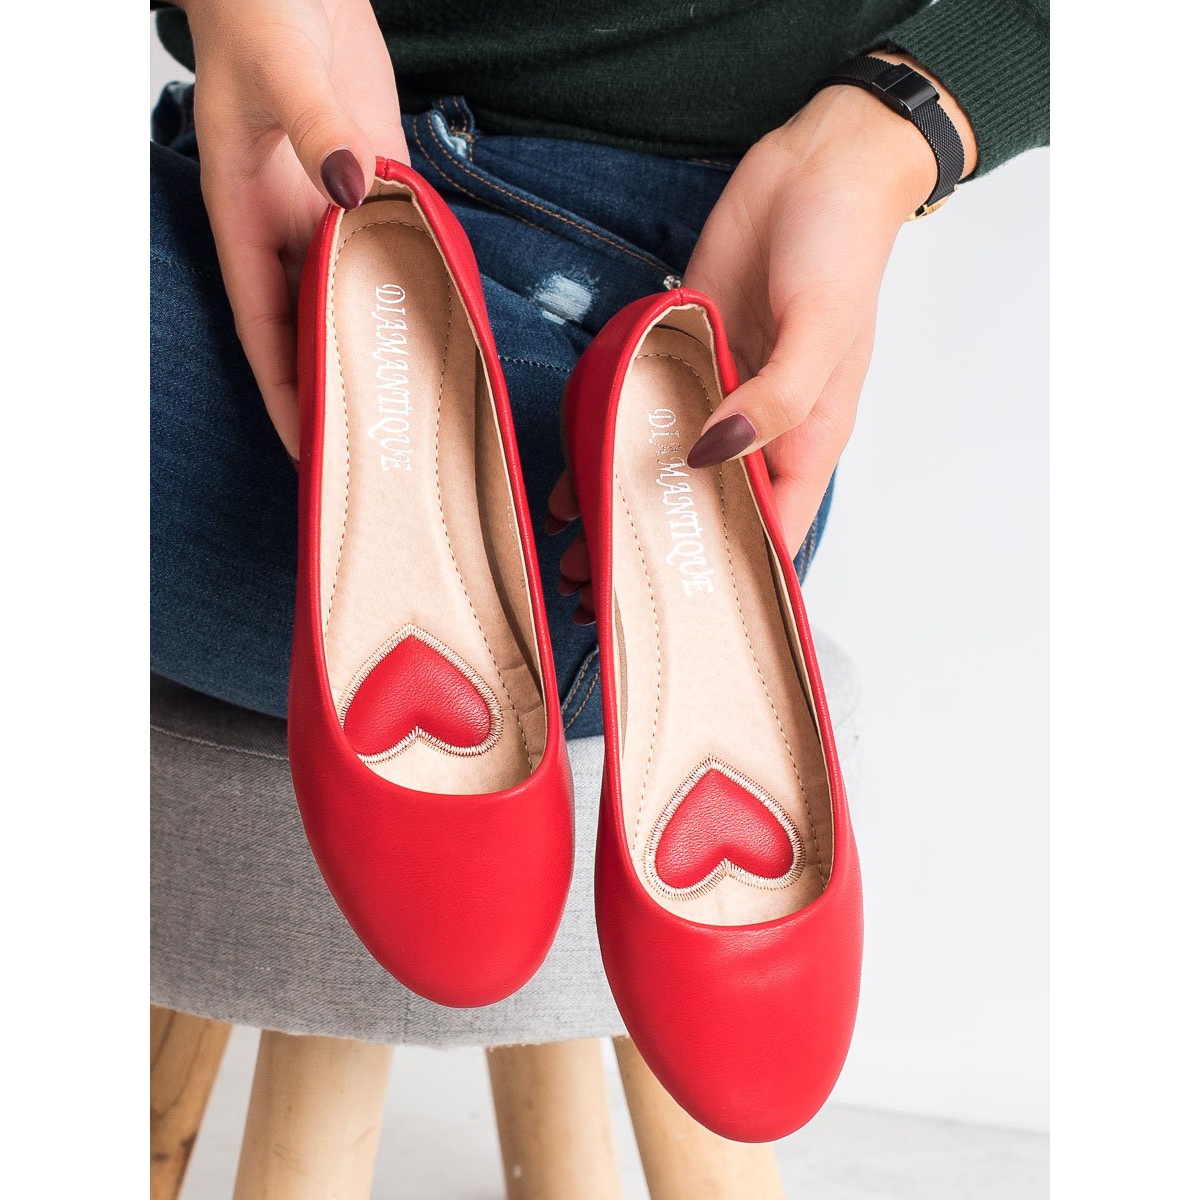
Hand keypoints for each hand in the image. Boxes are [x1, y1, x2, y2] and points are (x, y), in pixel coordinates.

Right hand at [180, 0, 407, 457]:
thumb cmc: (260, 11)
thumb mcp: (282, 71)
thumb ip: (314, 130)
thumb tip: (350, 188)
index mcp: (246, 219)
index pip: (264, 331)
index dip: (285, 395)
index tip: (310, 452)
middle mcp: (293, 228)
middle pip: (316, 329)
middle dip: (341, 388)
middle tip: (384, 448)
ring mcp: (338, 210)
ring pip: (361, 295)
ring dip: (386, 343)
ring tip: (422, 404)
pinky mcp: (379, 182)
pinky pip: (402, 245)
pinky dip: (421, 282)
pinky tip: (449, 320)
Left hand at [548, 53, 976, 616]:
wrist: (814, 165)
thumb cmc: (842, 247)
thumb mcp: (821, 330)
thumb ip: (772, 400)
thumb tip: (708, 454)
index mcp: (805, 438)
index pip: (773, 530)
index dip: (732, 578)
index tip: (682, 620)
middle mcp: (756, 428)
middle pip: (707, 512)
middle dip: (660, 557)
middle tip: (603, 598)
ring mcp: (713, 392)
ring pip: (663, 471)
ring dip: (622, 512)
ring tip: (574, 557)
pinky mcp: (679, 353)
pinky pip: (636, 411)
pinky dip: (604, 447)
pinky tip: (569, 478)